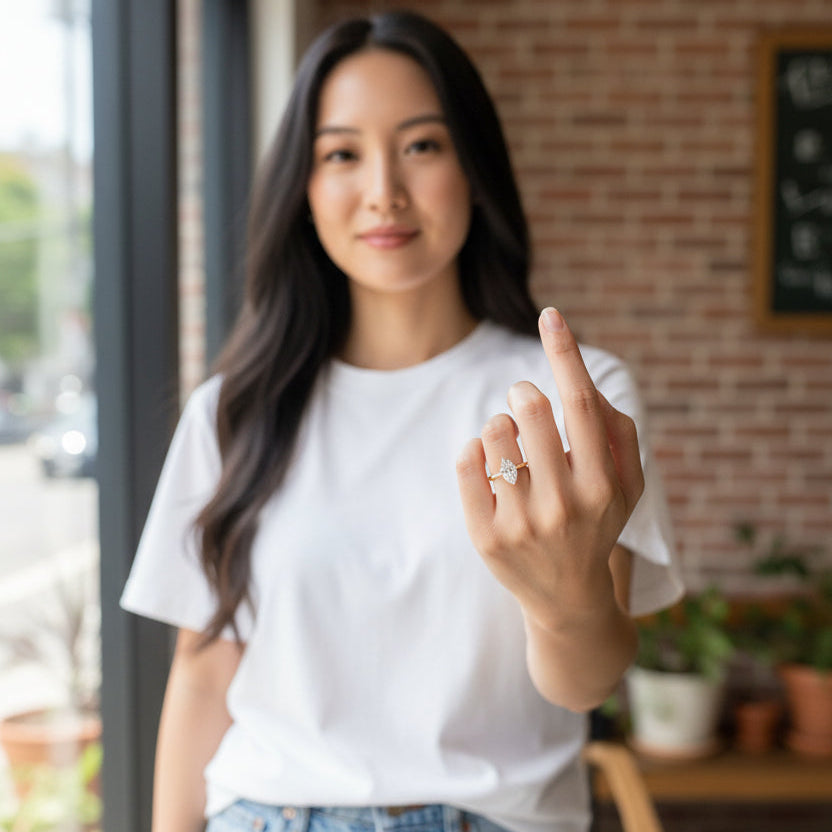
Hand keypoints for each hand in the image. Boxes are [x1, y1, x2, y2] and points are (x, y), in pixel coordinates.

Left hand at [456, 308, 643, 631]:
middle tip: (524, 401)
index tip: (550, 315)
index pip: (582, 404)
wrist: (566, 597)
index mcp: (603, 485)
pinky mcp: (485, 535)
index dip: (565, 353)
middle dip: (523, 393)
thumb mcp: (629, 486)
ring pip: (492, 431)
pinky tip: (491, 466)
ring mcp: (521, 522)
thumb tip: (585, 383)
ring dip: (499, 423)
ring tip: (510, 444)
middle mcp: (564, 504)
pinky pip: (465, 461)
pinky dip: (475, 450)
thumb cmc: (597, 524)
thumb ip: (620, 432)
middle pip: (530, 410)